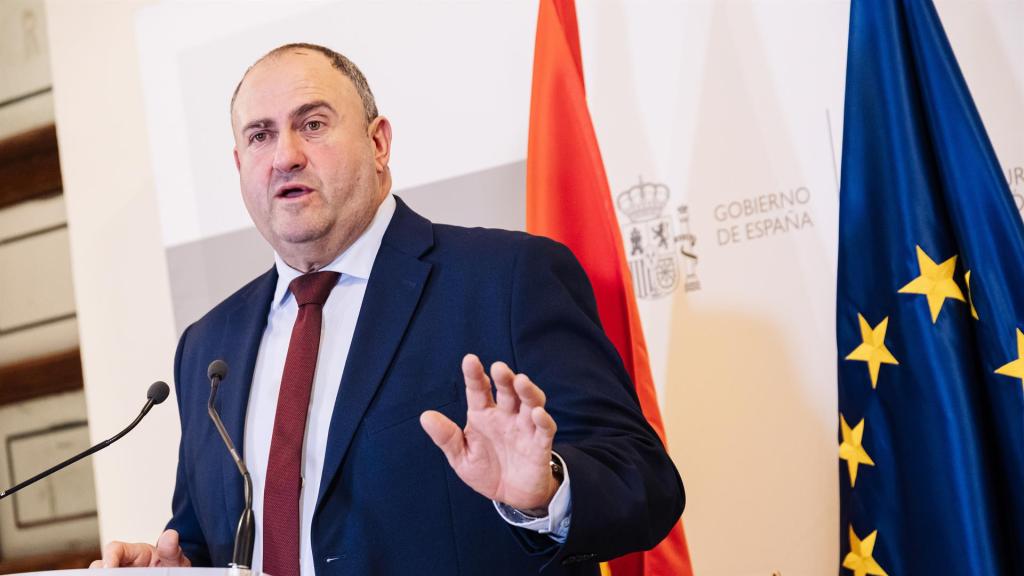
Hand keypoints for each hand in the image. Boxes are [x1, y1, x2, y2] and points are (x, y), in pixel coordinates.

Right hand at [89, 529, 190, 567]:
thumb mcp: (175, 559)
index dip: (108, 557)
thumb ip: (171, 550)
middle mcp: (123, 564)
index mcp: (135, 552)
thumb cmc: (172, 567)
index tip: (109, 569)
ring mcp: (120, 573)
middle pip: (100, 566)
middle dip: (100, 572)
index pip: (114, 548)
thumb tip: (171, 535)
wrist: (173, 574)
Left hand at [420, 354, 558, 514]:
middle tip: (499, 368)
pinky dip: (543, 420)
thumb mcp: (461, 457)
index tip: (470, 360)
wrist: (511, 497)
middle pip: (507, 391)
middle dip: (504, 378)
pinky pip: (544, 428)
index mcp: (483, 415)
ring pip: (530, 402)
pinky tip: (537, 413)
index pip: (479, 390)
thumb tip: (425, 416)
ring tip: (521, 381)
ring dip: (527, 391)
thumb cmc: (486, 471)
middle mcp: (505, 416)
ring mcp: (524, 428)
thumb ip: (447, 437)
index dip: (474, 375)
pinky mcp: (540, 444)